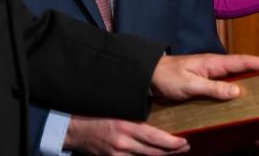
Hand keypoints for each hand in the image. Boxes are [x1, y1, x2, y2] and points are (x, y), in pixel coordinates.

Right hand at [64, 116, 188, 155]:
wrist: (73, 128)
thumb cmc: (95, 112)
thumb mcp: (117, 107)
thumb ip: (134, 112)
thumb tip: (155, 111)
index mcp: (126, 125)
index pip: (156, 138)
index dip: (173, 143)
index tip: (184, 141)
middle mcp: (124, 142)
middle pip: (155, 152)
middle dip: (173, 151)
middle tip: (185, 146)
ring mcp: (118, 153)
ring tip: (175, 151)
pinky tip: (155, 155)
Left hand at [150, 53, 258, 101]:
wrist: (149, 76)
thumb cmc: (167, 78)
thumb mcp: (189, 85)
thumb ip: (212, 88)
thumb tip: (238, 91)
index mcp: (215, 63)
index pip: (245, 61)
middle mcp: (217, 66)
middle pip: (248, 67)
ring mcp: (213, 74)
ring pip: (241, 76)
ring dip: (257, 79)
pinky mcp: (208, 83)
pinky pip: (231, 85)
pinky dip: (243, 87)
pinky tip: (250, 98)